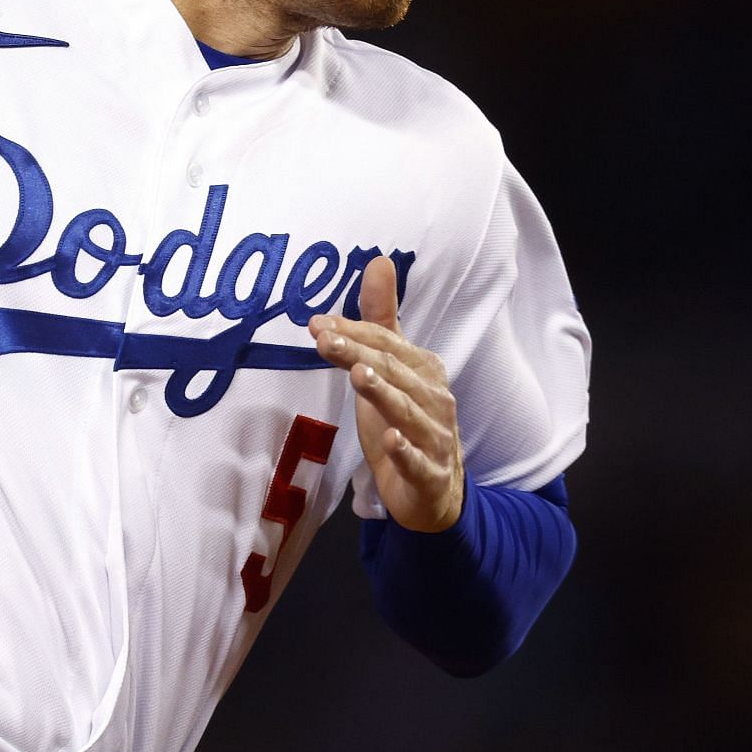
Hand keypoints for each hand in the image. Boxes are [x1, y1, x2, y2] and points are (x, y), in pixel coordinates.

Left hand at [308, 257, 463, 532]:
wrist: (432, 490)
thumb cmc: (404, 420)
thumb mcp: (388, 369)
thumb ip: (380, 320)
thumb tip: (378, 261)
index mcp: (423, 369)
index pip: (387, 344)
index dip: (354, 332)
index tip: (318, 324)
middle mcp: (433, 398)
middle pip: (393, 371)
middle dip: (359, 354)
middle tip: (325, 340)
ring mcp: (433, 437)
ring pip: (406, 411)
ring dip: (384, 393)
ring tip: (359, 374)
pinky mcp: (428, 474)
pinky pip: (417, 461)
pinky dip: (404, 451)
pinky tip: (390, 441)